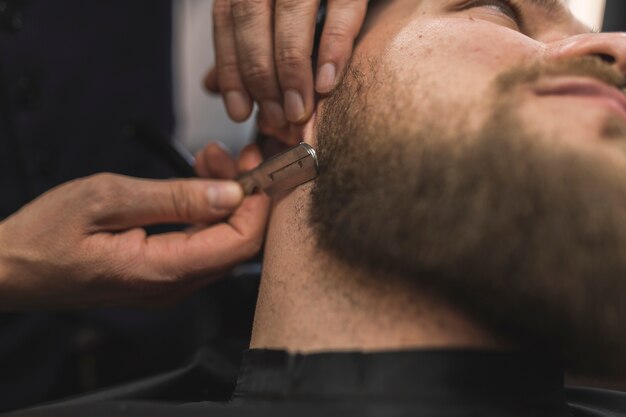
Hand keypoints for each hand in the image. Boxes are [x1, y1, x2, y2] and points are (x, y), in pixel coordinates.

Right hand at [0, 145, 269, 309]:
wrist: (10, 268)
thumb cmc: (44, 234)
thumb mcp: (107, 198)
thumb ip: (174, 198)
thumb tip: (230, 193)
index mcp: (163, 271)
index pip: (240, 243)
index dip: (257, 202)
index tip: (256, 164)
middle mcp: (174, 286)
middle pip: (237, 243)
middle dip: (244, 194)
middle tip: (228, 154)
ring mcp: (169, 284)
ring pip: (221, 241)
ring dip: (225, 198)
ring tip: (208, 159)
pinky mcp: (162, 276)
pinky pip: (201, 245)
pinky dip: (207, 211)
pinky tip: (195, 183)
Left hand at [206, 0, 367, 134]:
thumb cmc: (308, 0)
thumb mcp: (270, 13)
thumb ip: (243, 43)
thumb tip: (213, 85)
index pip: (227, 19)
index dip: (230, 69)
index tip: (240, 112)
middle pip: (252, 20)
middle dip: (261, 76)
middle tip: (275, 117)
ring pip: (291, 17)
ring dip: (292, 72)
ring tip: (298, 110)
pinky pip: (342, 13)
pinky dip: (333, 51)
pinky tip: (327, 84)